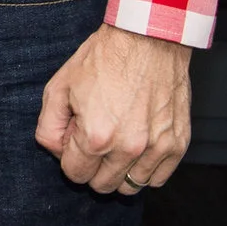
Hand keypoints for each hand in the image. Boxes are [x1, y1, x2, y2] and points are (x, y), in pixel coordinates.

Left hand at [34, 24, 192, 195]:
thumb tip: (56, 152)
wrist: (147, 39)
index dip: (70, 157)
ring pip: (130, 186)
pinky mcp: (177, 144)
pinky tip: (137, 146)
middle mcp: (128, 148)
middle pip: (102, 185)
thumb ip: (49, 127)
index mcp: (95, 137)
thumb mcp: (59, 86)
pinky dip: (145, 169)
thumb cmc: (103, 59)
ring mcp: (156, 148)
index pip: (75, 175)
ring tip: (117, 140)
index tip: (76, 137)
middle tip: (95, 138)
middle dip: (93, 167)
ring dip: (119, 170)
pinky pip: (157, 179)